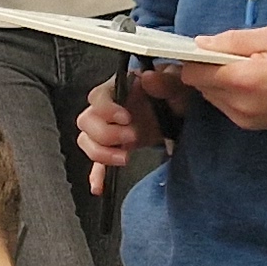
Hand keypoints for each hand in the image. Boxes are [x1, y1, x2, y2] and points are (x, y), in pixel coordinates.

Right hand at [78, 68, 184, 192]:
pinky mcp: (115, 148)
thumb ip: (166, 81)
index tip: (125, 117)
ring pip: (87, 141)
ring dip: (101, 153)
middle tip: (131, 137)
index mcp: (119, 90)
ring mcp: (109, 130)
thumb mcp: (177, 84)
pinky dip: (97, 174)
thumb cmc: (176, 93)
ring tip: (125, 158)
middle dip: (106, 134)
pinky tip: (99, 187)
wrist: (180, 109)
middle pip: (86, 121)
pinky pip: (97, 162)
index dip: (106, 109)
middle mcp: (108, 110)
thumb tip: (149, 79)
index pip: (97, 97)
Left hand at [183, 26, 266, 131]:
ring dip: (219, 82)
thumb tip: (201, 43)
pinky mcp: (250, 126)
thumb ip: (233, 40)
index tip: (203, 48)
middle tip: (230, 55)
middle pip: (199, 86)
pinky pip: (226, 106)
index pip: (193, 73)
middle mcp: (238, 104)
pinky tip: (253, 83)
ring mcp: (243, 118)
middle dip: (207, 69)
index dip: (193, 58)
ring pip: (211, 96)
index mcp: (243, 80)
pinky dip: (230, 93)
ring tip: (247, 69)